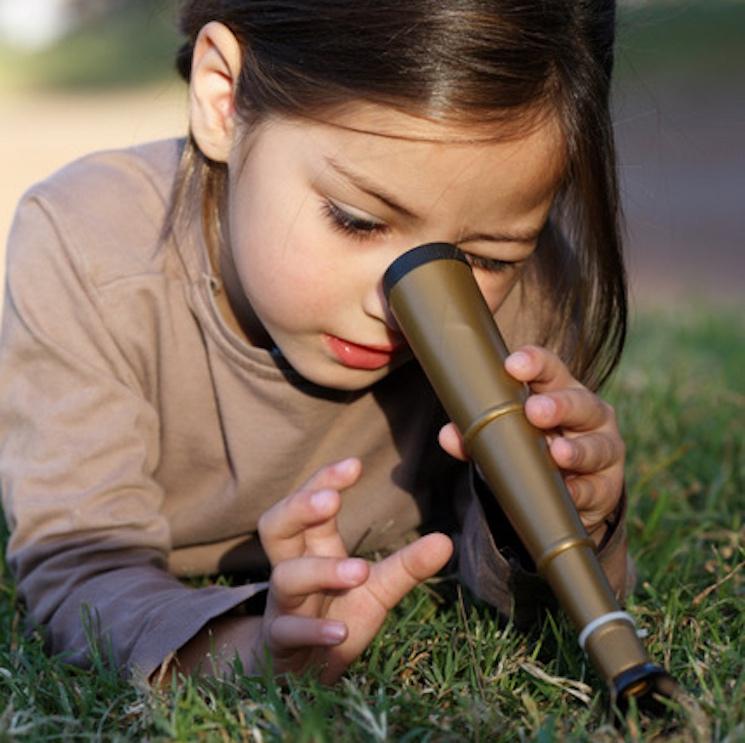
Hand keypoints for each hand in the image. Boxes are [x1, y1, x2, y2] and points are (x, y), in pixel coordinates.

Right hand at [252, 458, 452, 682]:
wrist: (300, 677)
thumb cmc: (336, 618)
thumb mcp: (376, 591)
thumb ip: (407, 566)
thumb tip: (446, 540)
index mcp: (314, 548)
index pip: (309, 504)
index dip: (324, 481)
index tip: (355, 465)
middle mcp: (293, 569)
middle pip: (275, 526)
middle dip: (298, 508)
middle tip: (330, 501)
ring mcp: (284, 606)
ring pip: (285, 577)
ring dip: (321, 572)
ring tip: (359, 571)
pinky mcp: (280, 645)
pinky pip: (287, 632)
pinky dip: (312, 631)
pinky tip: (340, 631)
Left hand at [438, 345, 624, 536]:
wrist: (567, 493)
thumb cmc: (535, 448)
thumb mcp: (507, 437)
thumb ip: (478, 434)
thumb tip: (448, 435)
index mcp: (560, 391)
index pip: (550, 369)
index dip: (535, 363)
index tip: (513, 365)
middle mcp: (589, 415)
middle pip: (579, 402)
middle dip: (558, 405)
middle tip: (535, 411)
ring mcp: (603, 450)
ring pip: (596, 446)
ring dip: (576, 450)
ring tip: (557, 453)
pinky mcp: (606, 487)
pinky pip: (594, 489)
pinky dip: (580, 492)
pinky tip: (568, 493)